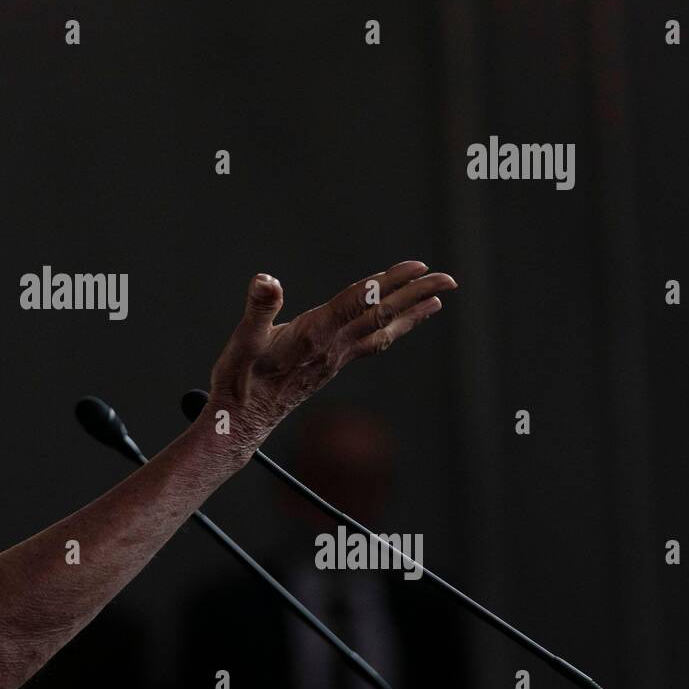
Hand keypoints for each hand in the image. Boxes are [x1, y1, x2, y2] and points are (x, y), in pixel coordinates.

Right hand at [206, 260, 456, 451]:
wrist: (242, 421)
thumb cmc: (239, 380)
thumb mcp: (244, 340)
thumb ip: (259, 308)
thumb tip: (266, 280)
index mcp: (314, 334)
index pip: (359, 302)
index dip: (388, 282)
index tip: (417, 267)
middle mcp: (333, 347)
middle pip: (381, 315)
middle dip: (415, 294)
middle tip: (448, 278)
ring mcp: (336, 358)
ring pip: (382, 331)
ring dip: (412, 312)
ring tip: (437, 299)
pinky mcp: (332, 366)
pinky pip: (372, 343)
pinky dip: (393, 329)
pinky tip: (398, 324)